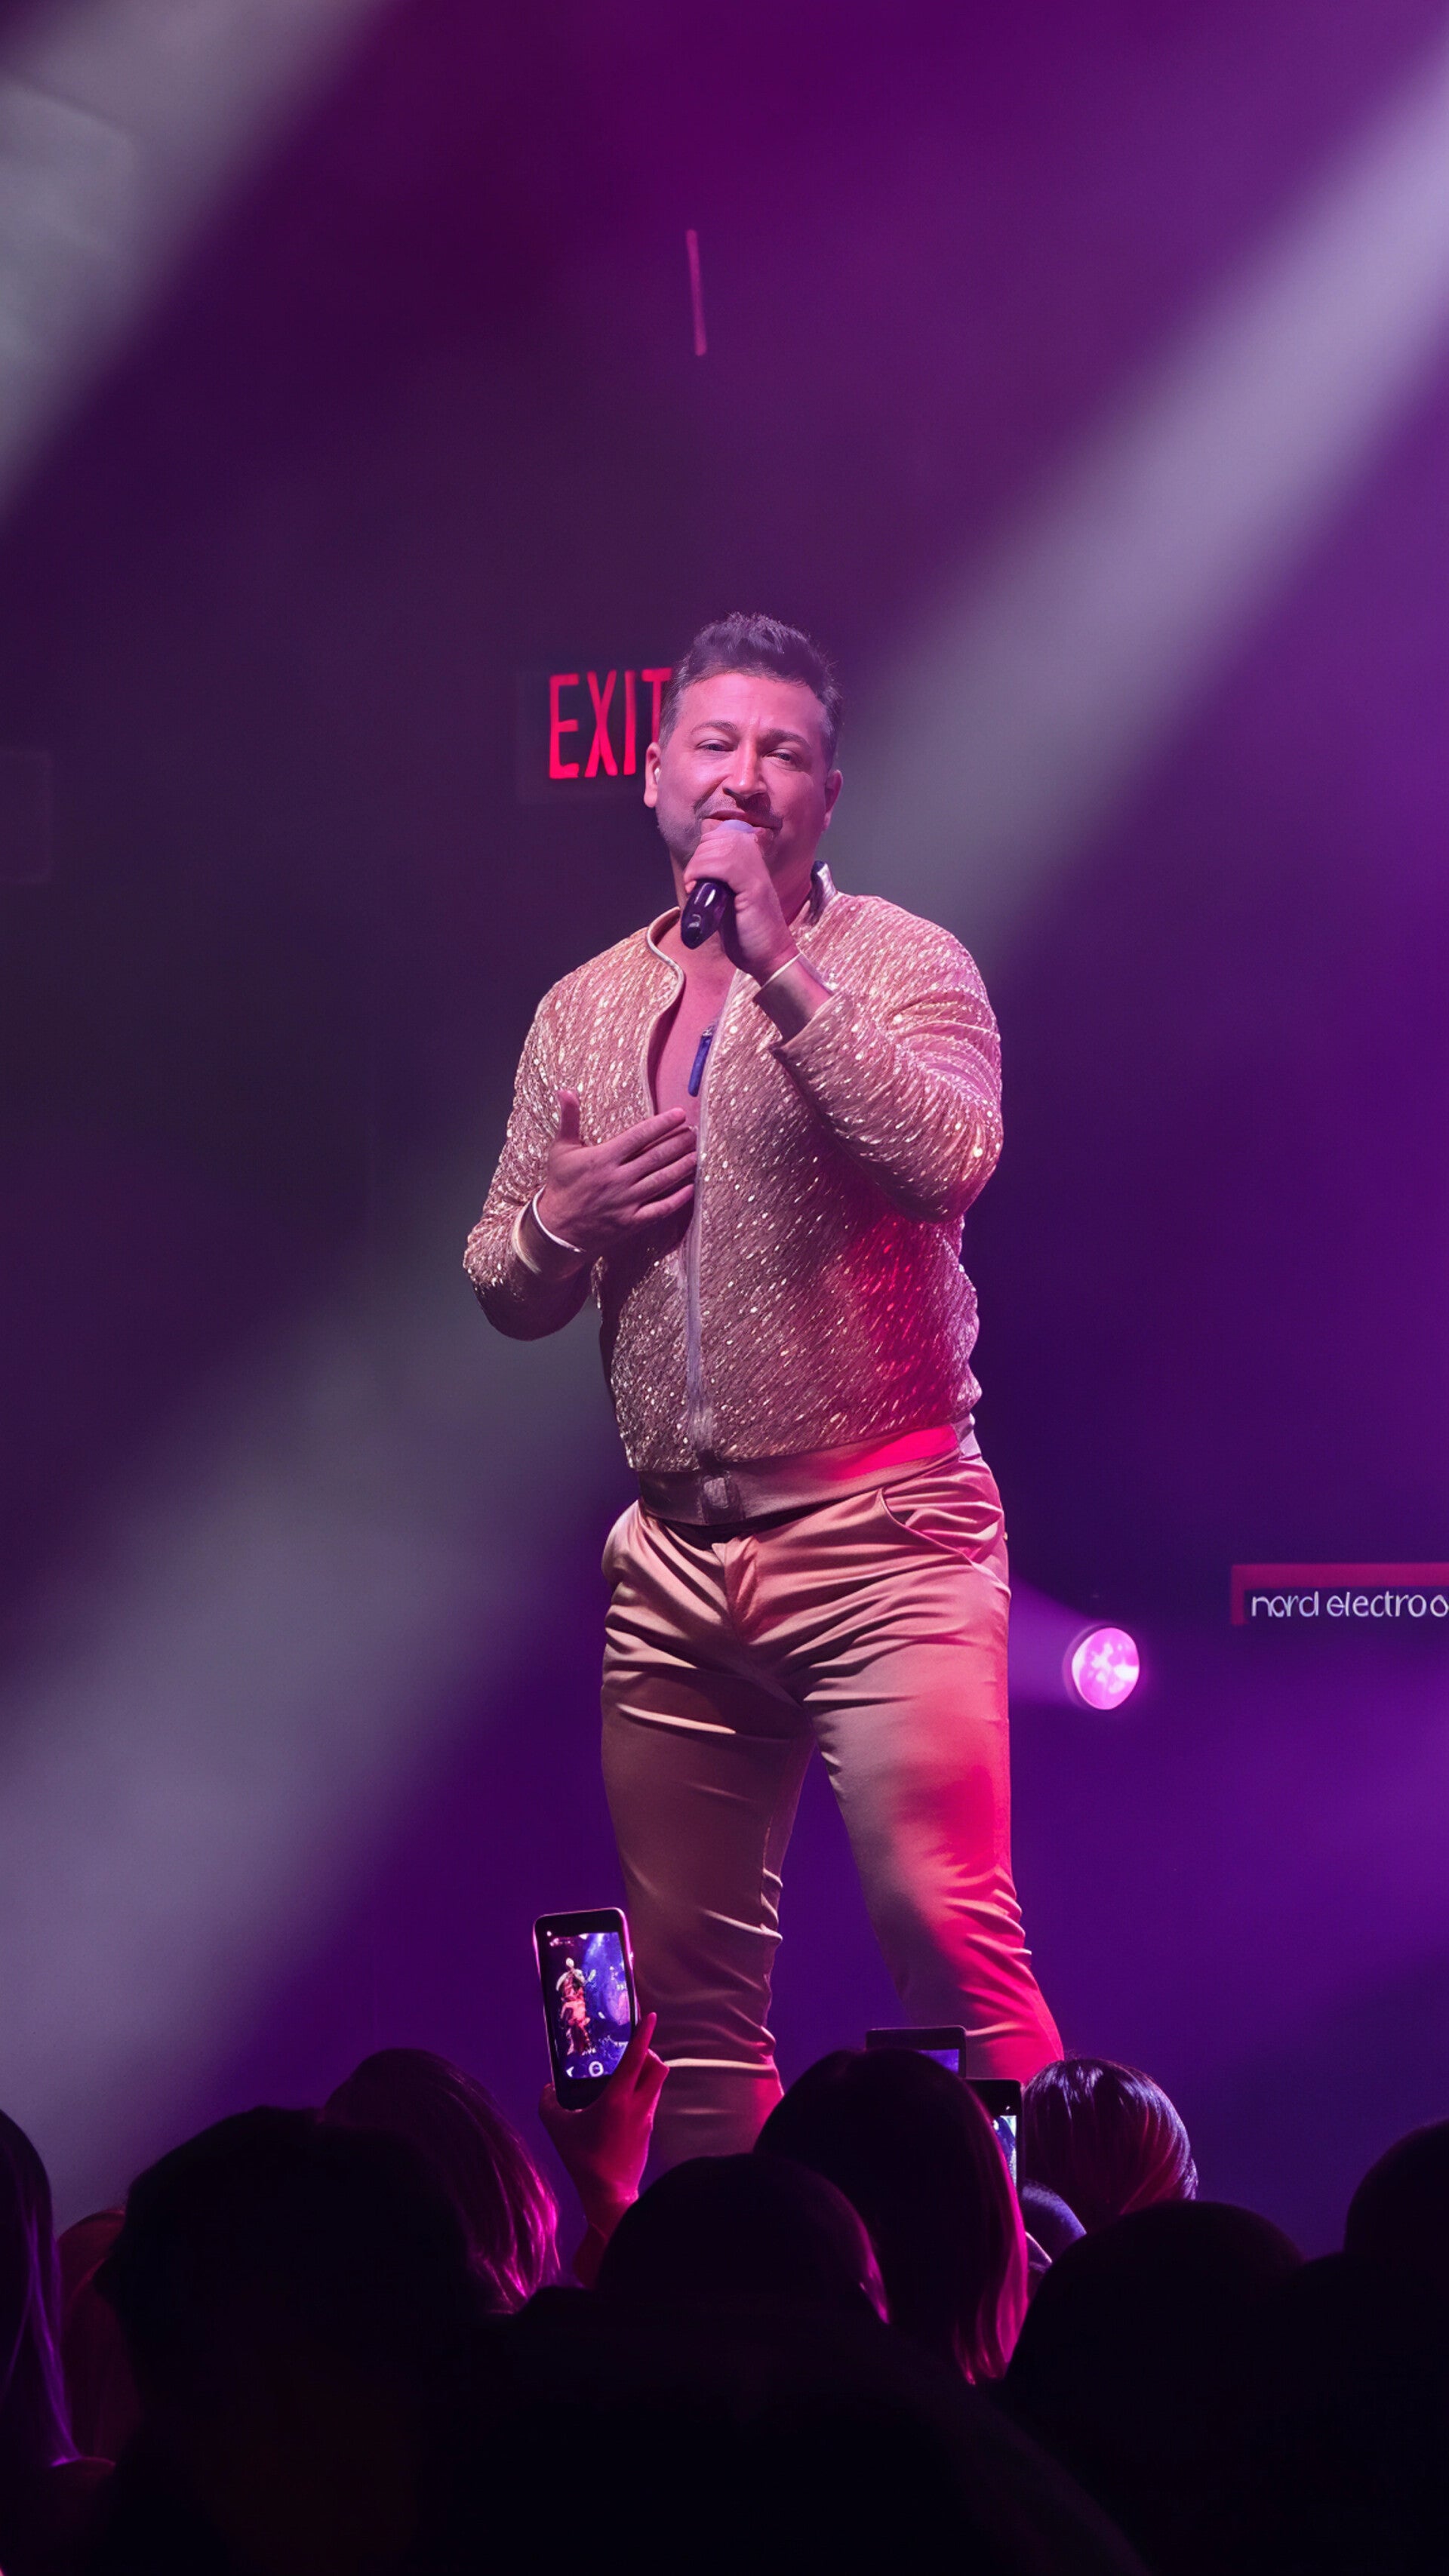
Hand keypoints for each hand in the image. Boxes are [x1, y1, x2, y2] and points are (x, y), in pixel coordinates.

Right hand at [535, 1093, 694, 1258]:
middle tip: (695, 1133)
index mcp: (603, 1158)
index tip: (680, 1115)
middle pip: (656, 1156)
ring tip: (697, 1154)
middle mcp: (617, 1178)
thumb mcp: (561, 1149)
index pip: (639, 1136)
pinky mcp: (631, 1222)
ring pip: (661, 1180)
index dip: (662, 1124)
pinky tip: (690, 1188)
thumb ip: (568, 1118)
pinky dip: (677, 1199)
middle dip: (679, 1143)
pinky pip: (659, 1209)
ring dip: (682, 1166)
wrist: (556, 1228)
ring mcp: (626, 1201)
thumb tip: (566, 1090)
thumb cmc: (560, 1184)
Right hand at [538, 2012, 668, 2241]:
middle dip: (649, 2053)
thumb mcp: (558, 2129)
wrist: (609, 2196)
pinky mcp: (648, 2134)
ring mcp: (646, 2120)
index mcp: (618, 2098)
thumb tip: (548, 2089)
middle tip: (631, 2051)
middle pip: (658, 2068)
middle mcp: (638, 2105)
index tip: (651, 2016)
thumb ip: (550, 2103)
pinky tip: (620, 2105)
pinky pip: (649, 2104)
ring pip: (656, 2086)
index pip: (637, 2057)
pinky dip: (640, 2095)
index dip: (645, 2033)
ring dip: (645, 2074)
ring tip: (622, 2077)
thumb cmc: (583, 2161)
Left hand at [683, 818, 799, 984]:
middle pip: (719, 839)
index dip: (703, 849)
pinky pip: (726, 866)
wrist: (770, 959)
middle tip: (692, 883)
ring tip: (693, 887)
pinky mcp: (754, 889)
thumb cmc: (747, 936)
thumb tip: (694, 875)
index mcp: (751, 864)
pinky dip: (705, 872)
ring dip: (698, 866)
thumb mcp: (728, 903)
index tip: (695, 874)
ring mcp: (757, 875)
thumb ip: (718, 885)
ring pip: (721, 849)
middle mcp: (756, 864)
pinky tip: (697, 888)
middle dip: (698, 857)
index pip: (723, 835)